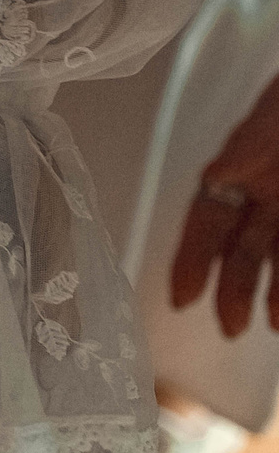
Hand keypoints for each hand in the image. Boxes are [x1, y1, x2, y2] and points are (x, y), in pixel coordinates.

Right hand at [171, 72, 278, 334]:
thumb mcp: (267, 124)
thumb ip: (243, 155)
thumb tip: (220, 177)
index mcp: (244, 161)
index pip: (209, 217)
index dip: (194, 260)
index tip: (184, 299)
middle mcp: (265, 184)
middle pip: (243, 243)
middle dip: (234, 288)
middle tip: (230, 328)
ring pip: (277, 250)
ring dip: (276, 292)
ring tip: (276, 327)